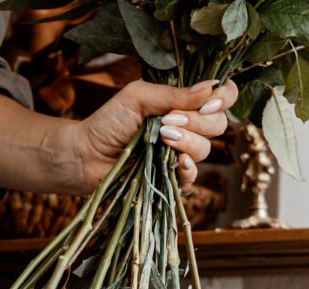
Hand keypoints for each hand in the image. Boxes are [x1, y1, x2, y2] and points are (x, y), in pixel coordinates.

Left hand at [67, 79, 238, 192]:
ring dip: (187, 143)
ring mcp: (181, 154)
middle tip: (168, 122)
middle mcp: (187, 127)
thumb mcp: (138, 97)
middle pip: (218, 124)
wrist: (86, 155)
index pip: (221, 96)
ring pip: (206, 150)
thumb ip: (173, 94)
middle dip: (198, 123)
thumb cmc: (108, 122)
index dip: (223, 99)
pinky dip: (187, 171)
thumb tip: (209, 89)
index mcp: (182, 103)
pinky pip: (193, 178)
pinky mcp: (171, 179)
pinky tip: (176, 163)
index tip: (206, 104)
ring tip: (162, 139)